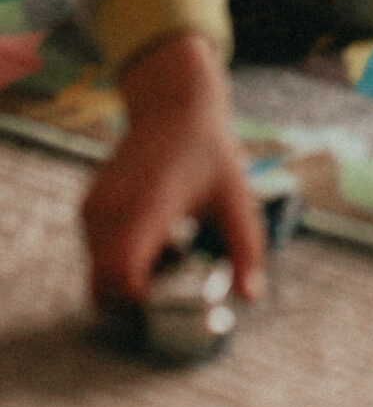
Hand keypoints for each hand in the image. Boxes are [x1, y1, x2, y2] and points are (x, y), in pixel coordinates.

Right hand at [81, 31, 266, 311]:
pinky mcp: (89, 208)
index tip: (172, 294)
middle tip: (175, 279)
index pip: (119, 272)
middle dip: (135, 299)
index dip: (139, 298)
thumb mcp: (238, 200)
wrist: (173, 106)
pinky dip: (123, 261)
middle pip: (102, 287)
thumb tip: (249, 300)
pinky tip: (159, 237)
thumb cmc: (210, 154)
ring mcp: (95, 209)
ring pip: (98, 275)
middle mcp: (112, 209)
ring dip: (132, 279)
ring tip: (174, 249)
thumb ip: (246, 251)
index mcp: (149, 206)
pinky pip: (97, 255)